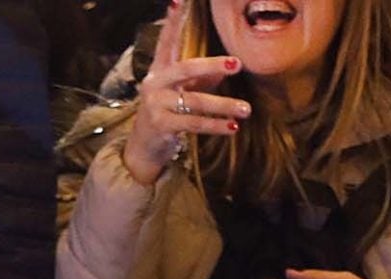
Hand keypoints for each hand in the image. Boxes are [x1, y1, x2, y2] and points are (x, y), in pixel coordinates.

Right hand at [122, 0, 247, 186]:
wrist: (144, 146)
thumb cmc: (166, 113)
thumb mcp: (182, 92)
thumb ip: (201, 79)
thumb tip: (224, 67)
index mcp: (159, 70)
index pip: (167, 40)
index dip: (173, 21)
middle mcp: (155, 83)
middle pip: (186, 69)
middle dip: (212, 65)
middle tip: (237, 63)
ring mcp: (156, 105)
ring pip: (195, 101)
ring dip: (223, 105)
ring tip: (246, 109)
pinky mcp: (162, 126)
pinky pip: (194, 124)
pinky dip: (215, 126)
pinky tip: (232, 127)